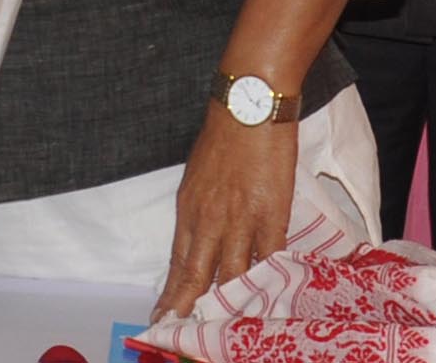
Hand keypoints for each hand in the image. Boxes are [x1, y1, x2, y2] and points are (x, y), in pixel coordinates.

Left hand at [152, 106, 298, 320]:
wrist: (249, 105)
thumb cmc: (224, 134)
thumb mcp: (198, 175)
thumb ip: (199, 209)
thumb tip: (200, 235)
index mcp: (189, 209)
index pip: (178, 261)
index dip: (172, 291)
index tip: (163, 314)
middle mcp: (209, 220)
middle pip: (197, 274)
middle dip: (188, 307)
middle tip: (178, 330)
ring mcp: (241, 221)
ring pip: (230, 274)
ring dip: (225, 304)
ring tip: (218, 329)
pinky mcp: (272, 215)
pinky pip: (268, 258)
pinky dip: (265, 282)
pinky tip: (262, 302)